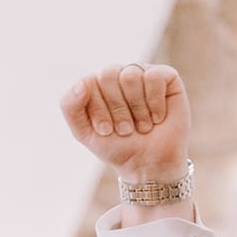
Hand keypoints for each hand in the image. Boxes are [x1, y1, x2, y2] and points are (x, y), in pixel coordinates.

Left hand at [61, 62, 189, 178]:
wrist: (148, 162)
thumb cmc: (116, 146)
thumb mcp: (84, 132)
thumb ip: (71, 107)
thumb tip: (82, 83)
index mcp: (96, 85)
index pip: (88, 83)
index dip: (98, 110)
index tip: (106, 131)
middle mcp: (118, 75)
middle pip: (108, 75)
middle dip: (116, 109)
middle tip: (125, 129)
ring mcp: (142, 73)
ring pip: (130, 75)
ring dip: (136, 109)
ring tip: (142, 125)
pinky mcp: (166, 76)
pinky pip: (154, 77)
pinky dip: (154, 102)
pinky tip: (157, 117)